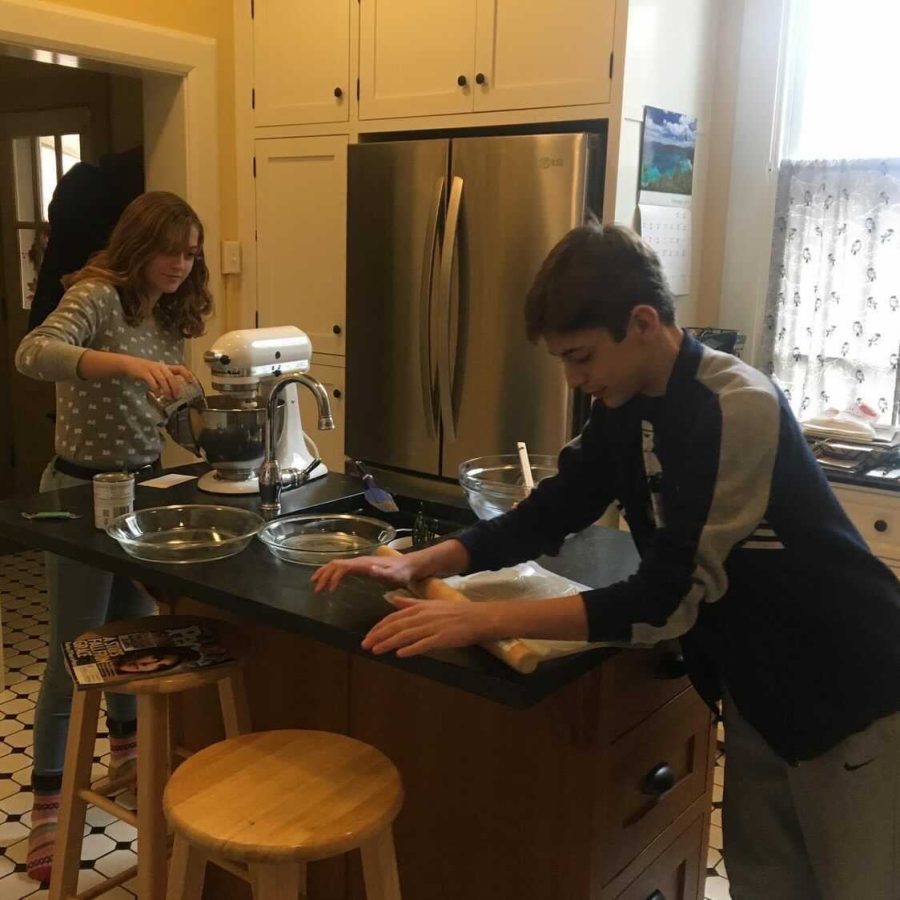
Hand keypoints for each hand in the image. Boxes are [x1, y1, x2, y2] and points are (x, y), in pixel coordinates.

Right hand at [121, 356, 195, 396]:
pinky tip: (157, 394)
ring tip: (168, 397)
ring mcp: (152, 369)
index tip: (191, 382)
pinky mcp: (144, 372)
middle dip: (175, 387)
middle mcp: (160, 367)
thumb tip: (173, 391)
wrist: (129, 364)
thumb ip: (165, 380)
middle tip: (177, 396)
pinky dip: (156, 388)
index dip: (187, 374)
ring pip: (163, 379)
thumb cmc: (145, 370)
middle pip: (171, 376)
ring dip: (167, 389)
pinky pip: (152, 381)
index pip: (180, 368)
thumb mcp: (157, 372)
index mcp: (165, 367)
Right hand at [310, 553, 423, 592]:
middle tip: (316, 590)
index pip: (343, 567)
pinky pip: (341, 568)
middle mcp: (359, 561)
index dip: (333, 577)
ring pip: (336, 564)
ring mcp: (359, 563)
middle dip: (324, 575)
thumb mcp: (393, 575)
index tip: (329, 590)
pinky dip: (331, 573)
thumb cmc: (401, 573)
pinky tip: (328, 581)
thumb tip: (368, 569)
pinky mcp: (361, 567)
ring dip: (324, 573)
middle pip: (335, 564)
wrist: (409, 566)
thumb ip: (381, 572)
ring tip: (315, 584)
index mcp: (364, 564)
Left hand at [361, 597, 495, 656]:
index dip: (378, 627)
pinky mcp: (442, 637)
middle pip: (396, 626)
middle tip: (365, 645)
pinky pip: (424, 644)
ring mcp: (432, 627)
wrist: (476, 617)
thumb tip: (392, 600)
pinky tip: (400, 654)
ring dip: (389, 643)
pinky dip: (411, 649)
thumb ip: (410, 603)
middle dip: (378, 636)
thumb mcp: (429, 604)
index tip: (367, 636)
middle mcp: (422, 616)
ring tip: (376, 651)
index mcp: (418, 608)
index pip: (393, 617)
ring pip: (406, 635)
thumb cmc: (453, 612)